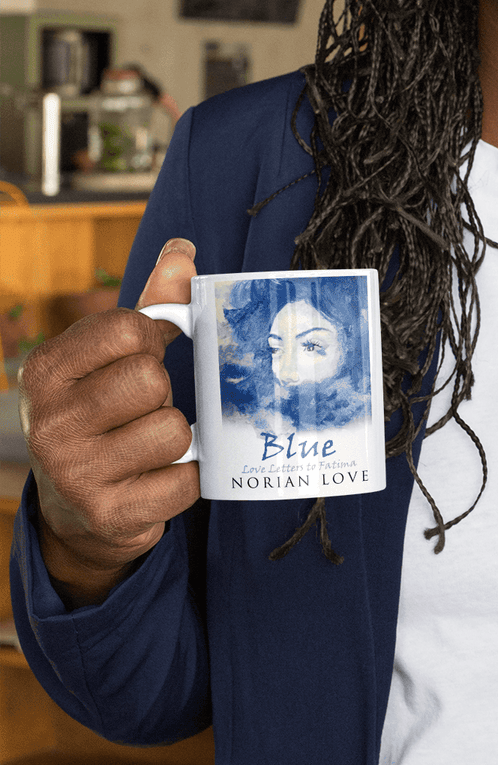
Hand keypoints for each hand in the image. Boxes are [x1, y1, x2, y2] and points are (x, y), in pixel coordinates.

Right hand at [19, 238, 200, 605]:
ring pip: (173, 431)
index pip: (129, 329)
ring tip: (149, 444)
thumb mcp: (114, 355)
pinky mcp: (108, 515)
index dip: (150, 342)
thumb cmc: (104, 411)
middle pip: (151, 381)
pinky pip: (185, 482)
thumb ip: (152, 302)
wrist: (76, 507)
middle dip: (161, 393)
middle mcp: (50, 421)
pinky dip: (185, 478)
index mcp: (45, 369)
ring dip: (176, 438)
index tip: (136, 359)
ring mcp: (75, 473)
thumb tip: (183, 249)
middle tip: (142, 410)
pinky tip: (157, 477)